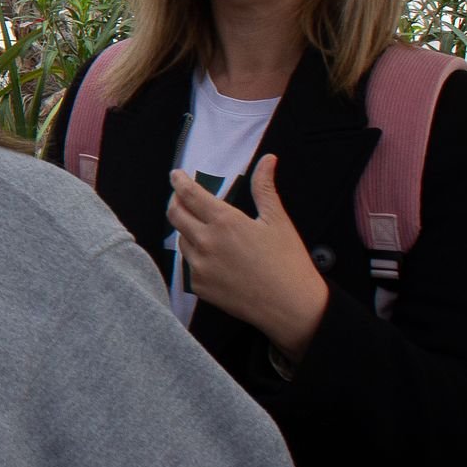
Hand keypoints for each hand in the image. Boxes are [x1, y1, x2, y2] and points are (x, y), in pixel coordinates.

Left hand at [167, 155, 329, 361]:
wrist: (292, 307)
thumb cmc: (288, 262)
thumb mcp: (278, 221)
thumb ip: (264, 188)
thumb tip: (267, 159)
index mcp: (225, 222)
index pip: (189, 194)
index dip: (179, 182)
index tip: (176, 175)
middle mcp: (206, 243)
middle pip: (175, 214)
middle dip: (175, 201)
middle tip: (181, 196)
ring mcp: (199, 267)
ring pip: (181, 239)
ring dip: (187, 229)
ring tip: (204, 228)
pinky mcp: (199, 287)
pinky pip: (188, 265)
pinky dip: (196, 256)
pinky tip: (213, 256)